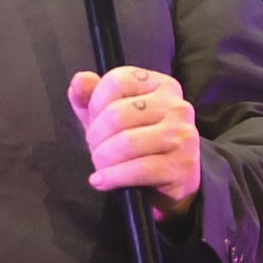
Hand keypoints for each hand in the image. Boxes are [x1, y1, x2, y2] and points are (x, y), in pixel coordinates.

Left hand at [67, 66, 200, 217]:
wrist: (173, 181)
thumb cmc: (139, 143)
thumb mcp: (111, 116)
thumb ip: (90, 96)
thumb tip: (79, 80)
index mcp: (160, 85)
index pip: (117, 81)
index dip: (95, 104)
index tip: (94, 122)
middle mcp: (176, 105)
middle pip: (117, 114)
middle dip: (96, 137)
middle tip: (96, 150)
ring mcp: (182, 135)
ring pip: (127, 143)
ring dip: (103, 159)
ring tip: (100, 166)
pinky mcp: (182, 164)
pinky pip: (138, 169)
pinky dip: (112, 177)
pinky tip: (102, 181)